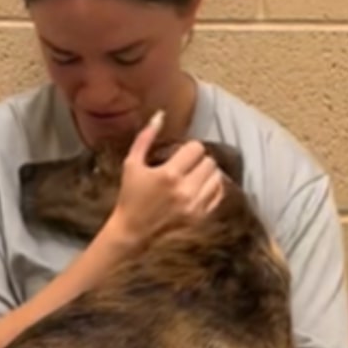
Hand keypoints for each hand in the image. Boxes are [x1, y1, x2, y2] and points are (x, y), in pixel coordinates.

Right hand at [108, 111, 224, 247]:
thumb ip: (145, 137)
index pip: (196, 148)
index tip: (180, 155)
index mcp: (168, 174)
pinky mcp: (199, 218)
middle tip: (188, 166)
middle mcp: (184, 190)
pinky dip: (212, 189)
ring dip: (207, 174)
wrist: (132, 232)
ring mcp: (194, 206)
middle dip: (199, 160)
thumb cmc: (129, 197)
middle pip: (209, 162)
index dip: (189, 149)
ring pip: (217, 178)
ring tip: (195, 177)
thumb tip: (160, 115)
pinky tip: (200, 189)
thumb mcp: (132, 164)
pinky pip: (218, 195)